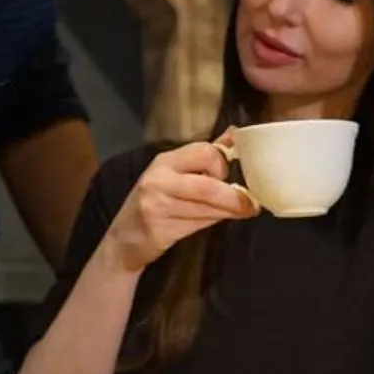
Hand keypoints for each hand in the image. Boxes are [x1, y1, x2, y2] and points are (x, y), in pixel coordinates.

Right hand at [96, 136, 257, 272]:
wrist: (124, 239)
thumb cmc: (155, 204)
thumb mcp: (174, 175)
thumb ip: (205, 157)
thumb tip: (234, 134)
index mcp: (165, 161)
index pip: (204, 152)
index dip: (222, 165)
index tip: (229, 176)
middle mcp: (158, 179)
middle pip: (208, 185)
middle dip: (234, 197)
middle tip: (250, 204)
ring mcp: (156, 205)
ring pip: (206, 207)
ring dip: (228, 212)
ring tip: (240, 212)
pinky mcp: (159, 229)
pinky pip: (196, 224)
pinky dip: (213, 222)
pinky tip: (216, 220)